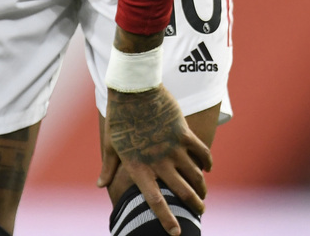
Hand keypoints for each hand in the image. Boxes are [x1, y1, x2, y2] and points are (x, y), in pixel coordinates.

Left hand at [99, 85, 212, 235]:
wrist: (134, 89)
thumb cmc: (120, 118)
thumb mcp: (111, 144)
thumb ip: (109, 167)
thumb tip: (100, 185)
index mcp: (138, 168)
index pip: (154, 201)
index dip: (166, 219)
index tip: (176, 233)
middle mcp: (157, 162)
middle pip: (181, 191)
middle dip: (193, 205)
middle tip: (200, 211)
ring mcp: (172, 147)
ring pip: (194, 174)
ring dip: (201, 186)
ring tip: (204, 192)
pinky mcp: (183, 132)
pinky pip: (201, 152)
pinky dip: (207, 161)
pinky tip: (208, 168)